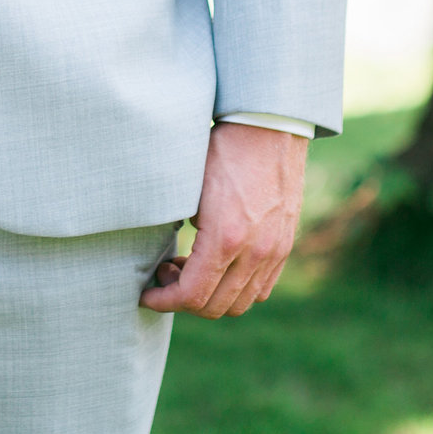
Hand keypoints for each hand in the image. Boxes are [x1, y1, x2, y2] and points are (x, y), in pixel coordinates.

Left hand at [140, 121, 307, 317]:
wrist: (269, 126)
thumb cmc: (221, 151)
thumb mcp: (188, 189)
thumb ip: (177, 229)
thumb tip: (160, 258)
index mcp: (226, 239)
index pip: (192, 295)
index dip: (164, 301)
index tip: (147, 293)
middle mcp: (256, 253)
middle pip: (216, 307)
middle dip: (183, 300)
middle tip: (166, 273)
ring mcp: (275, 251)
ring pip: (241, 303)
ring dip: (211, 296)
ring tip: (191, 268)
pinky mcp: (285, 245)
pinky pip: (262, 288)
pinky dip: (236, 289)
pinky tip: (219, 265)